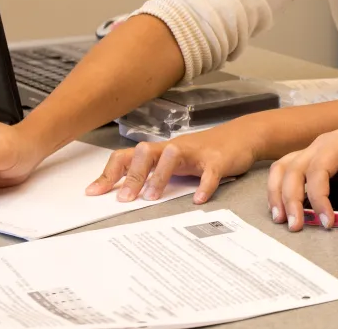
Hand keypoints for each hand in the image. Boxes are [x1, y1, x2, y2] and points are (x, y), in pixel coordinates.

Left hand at [85, 125, 262, 204]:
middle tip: (124, 199)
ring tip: (152, 198)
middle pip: (145, 153)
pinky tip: (198, 200)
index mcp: (160, 151)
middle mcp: (174, 148)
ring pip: (172, 156)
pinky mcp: (218, 159)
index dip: (109, 173)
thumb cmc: (204, 153)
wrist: (242, 136)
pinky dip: (204, 187)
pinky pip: (209, 173)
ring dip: (160, 176)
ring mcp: (196, 152)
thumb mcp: (175, 163)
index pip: (127, 156)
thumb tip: (125, 192)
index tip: (94, 193)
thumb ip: (154, 175)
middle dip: (132, 175)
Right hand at [267, 120, 337, 231]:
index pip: (318, 170)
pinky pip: (286, 171)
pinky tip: (281, 207)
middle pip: (293, 170)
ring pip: (283, 168)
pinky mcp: (311, 161)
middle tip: (296, 226)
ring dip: (277, 193)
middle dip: (291, 199)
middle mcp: (319, 145)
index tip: (327, 221)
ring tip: (280, 218)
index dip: (319, 198)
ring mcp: (312, 151)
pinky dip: (279, 189)